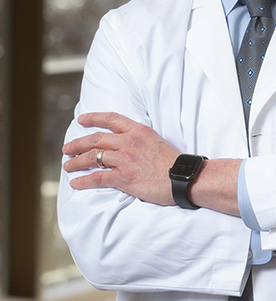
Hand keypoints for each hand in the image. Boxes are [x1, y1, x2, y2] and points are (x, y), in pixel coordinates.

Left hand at [62, 112, 180, 204]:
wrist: (184, 177)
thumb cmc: (175, 163)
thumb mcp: (157, 141)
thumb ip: (141, 139)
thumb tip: (130, 143)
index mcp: (138, 130)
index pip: (111, 119)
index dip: (93, 118)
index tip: (81, 119)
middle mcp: (129, 142)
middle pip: (96, 139)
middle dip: (77, 143)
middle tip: (67, 148)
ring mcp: (125, 159)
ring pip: (93, 157)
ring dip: (76, 161)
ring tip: (68, 165)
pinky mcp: (124, 177)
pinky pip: (97, 177)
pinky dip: (83, 180)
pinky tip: (76, 183)